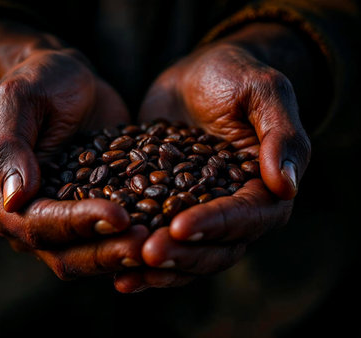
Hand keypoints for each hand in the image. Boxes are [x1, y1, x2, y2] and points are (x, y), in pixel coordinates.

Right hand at [0, 48, 148, 279]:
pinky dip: (140, 241)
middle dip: (109, 252)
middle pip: (69, 255)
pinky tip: (170, 234)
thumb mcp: (19, 99)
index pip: (40, 225)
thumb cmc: (41, 82)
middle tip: (149, 243)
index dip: (79, 225)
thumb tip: (15, 200)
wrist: (70, 81)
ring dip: (127, 255)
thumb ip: (10, 146)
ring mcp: (70, 222)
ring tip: (165, 241)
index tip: (119, 216)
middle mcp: (37, 220)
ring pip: (95, 256)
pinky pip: (117, 238)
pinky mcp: (99, 213)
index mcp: (9, 199)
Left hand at [115, 33, 311, 291]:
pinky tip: (115, 272)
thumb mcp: (262, 91)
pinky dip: (140, 256)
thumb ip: (281, 134)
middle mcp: (235, 210)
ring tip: (126, 272)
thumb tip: (287, 186)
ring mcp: (200, 212)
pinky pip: (159, 239)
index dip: (217, 225)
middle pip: (216, 248)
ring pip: (187, 253)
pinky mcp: (169, 207)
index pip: (247, 216)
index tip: (181, 227)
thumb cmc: (234, 75)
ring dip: (160, 268)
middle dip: (183, 254)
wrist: (197, 76)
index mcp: (264, 187)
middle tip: (147, 253)